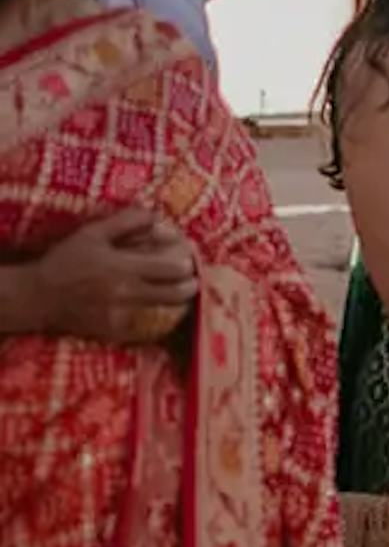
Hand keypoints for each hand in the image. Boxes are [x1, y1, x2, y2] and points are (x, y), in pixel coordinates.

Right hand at [12, 207, 199, 342]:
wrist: (38, 297)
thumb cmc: (66, 261)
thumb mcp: (92, 234)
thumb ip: (126, 222)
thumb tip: (157, 216)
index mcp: (122, 267)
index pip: (172, 270)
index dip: (186, 266)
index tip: (188, 262)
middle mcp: (124, 293)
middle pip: (175, 294)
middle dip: (189, 286)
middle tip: (191, 281)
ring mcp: (120, 315)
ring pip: (163, 310)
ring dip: (173, 300)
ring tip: (175, 291)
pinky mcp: (114, 331)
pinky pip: (143, 325)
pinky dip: (149, 315)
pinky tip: (148, 306)